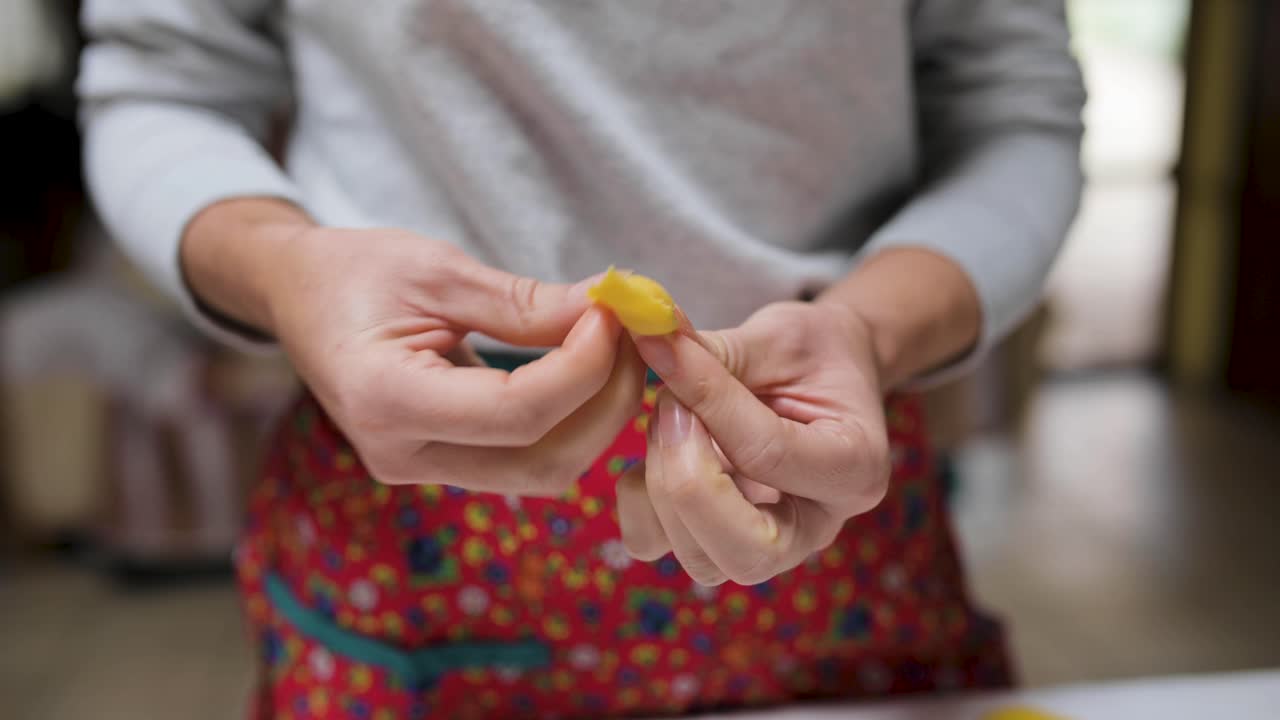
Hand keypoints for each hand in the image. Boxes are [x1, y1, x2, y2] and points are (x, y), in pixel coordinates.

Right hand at [184, 200, 645, 494]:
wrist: (297, 296)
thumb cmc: (353, 271)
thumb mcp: (437, 269)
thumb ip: (524, 301)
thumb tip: (609, 312)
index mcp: (385, 400)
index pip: (518, 414)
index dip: (584, 366)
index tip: (613, 311)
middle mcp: (401, 454)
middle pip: (543, 460)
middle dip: (606, 400)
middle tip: (633, 334)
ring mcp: (421, 468)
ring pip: (544, 471)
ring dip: (598, 415)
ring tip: (618, 348)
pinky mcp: (443, 463)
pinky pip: (527, 459)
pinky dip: (573, 419)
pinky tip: (590, 369)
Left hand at [617, 301, 889, 584]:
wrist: (820, 373)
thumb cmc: (810, 352)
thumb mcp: (776, 337)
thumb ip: (716, 351)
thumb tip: (648, 337)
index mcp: (854, 471)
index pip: (767, 455)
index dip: (706, 401)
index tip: (664, 350)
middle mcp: (816, 528)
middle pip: (745, 552)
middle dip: (687, 480)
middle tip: (667, 405)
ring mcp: (767, 547)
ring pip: (698, 560)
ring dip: (659, 485)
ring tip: (667, 415)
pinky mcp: (715, 543)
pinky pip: (656, 544)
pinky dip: (637, 496)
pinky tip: (658, 443)